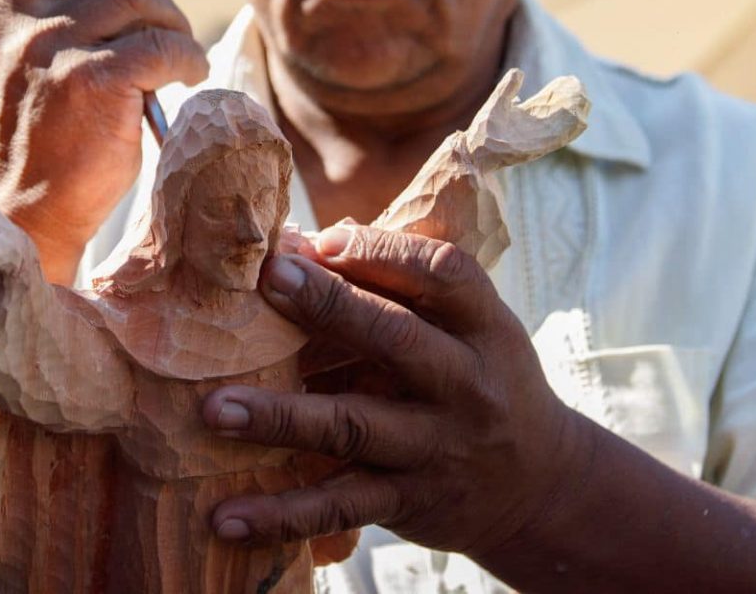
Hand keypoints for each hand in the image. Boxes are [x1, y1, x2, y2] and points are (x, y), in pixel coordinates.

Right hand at [0, 0, 207, 275]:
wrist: (24, 224)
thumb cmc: (34, 150)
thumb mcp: (9, 72)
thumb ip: (34, 19)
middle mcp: (8, 23)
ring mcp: (48, 49)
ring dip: (169, 19)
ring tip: (174, 53)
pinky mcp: (93, 82)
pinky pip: (164, 44)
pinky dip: (188, 56)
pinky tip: (188, 77)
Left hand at [201, 225, 591, 565]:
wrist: (540, 488)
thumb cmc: (478, 379)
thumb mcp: (467, 328)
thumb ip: (399, 288)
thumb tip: (305, 242)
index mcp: (483, 326)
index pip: (443, 274)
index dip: (382, 253)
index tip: (321, 240)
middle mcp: (467, 384)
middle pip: (398, 340)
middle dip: (330, 306)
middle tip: (269, 279)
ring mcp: (437, 447)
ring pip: (355, 427)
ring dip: (281, 418)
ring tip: (215, 409)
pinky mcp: (408, 502)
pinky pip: (340, 506)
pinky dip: (282, 514)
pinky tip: (227, 516)